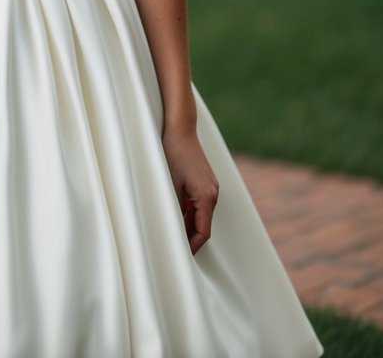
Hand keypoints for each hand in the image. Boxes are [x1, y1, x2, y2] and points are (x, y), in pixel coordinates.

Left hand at [162, 126, 218, 254]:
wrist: (180, 127)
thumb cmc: (173, 153)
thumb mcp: (170, 185)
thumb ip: (175, 208)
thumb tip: (173, 229)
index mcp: (206, 197)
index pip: (203, 232)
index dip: (192, 246)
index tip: (180, 254)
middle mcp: (213, 193)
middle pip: (203, 225)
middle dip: (189, 237)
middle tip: (172, 246)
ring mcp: (211, 186)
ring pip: (201, 214)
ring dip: (188, 223)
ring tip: (170, 230)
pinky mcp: (206, 180)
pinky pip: (200, 202)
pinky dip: (189, 211)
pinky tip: (174, 211)